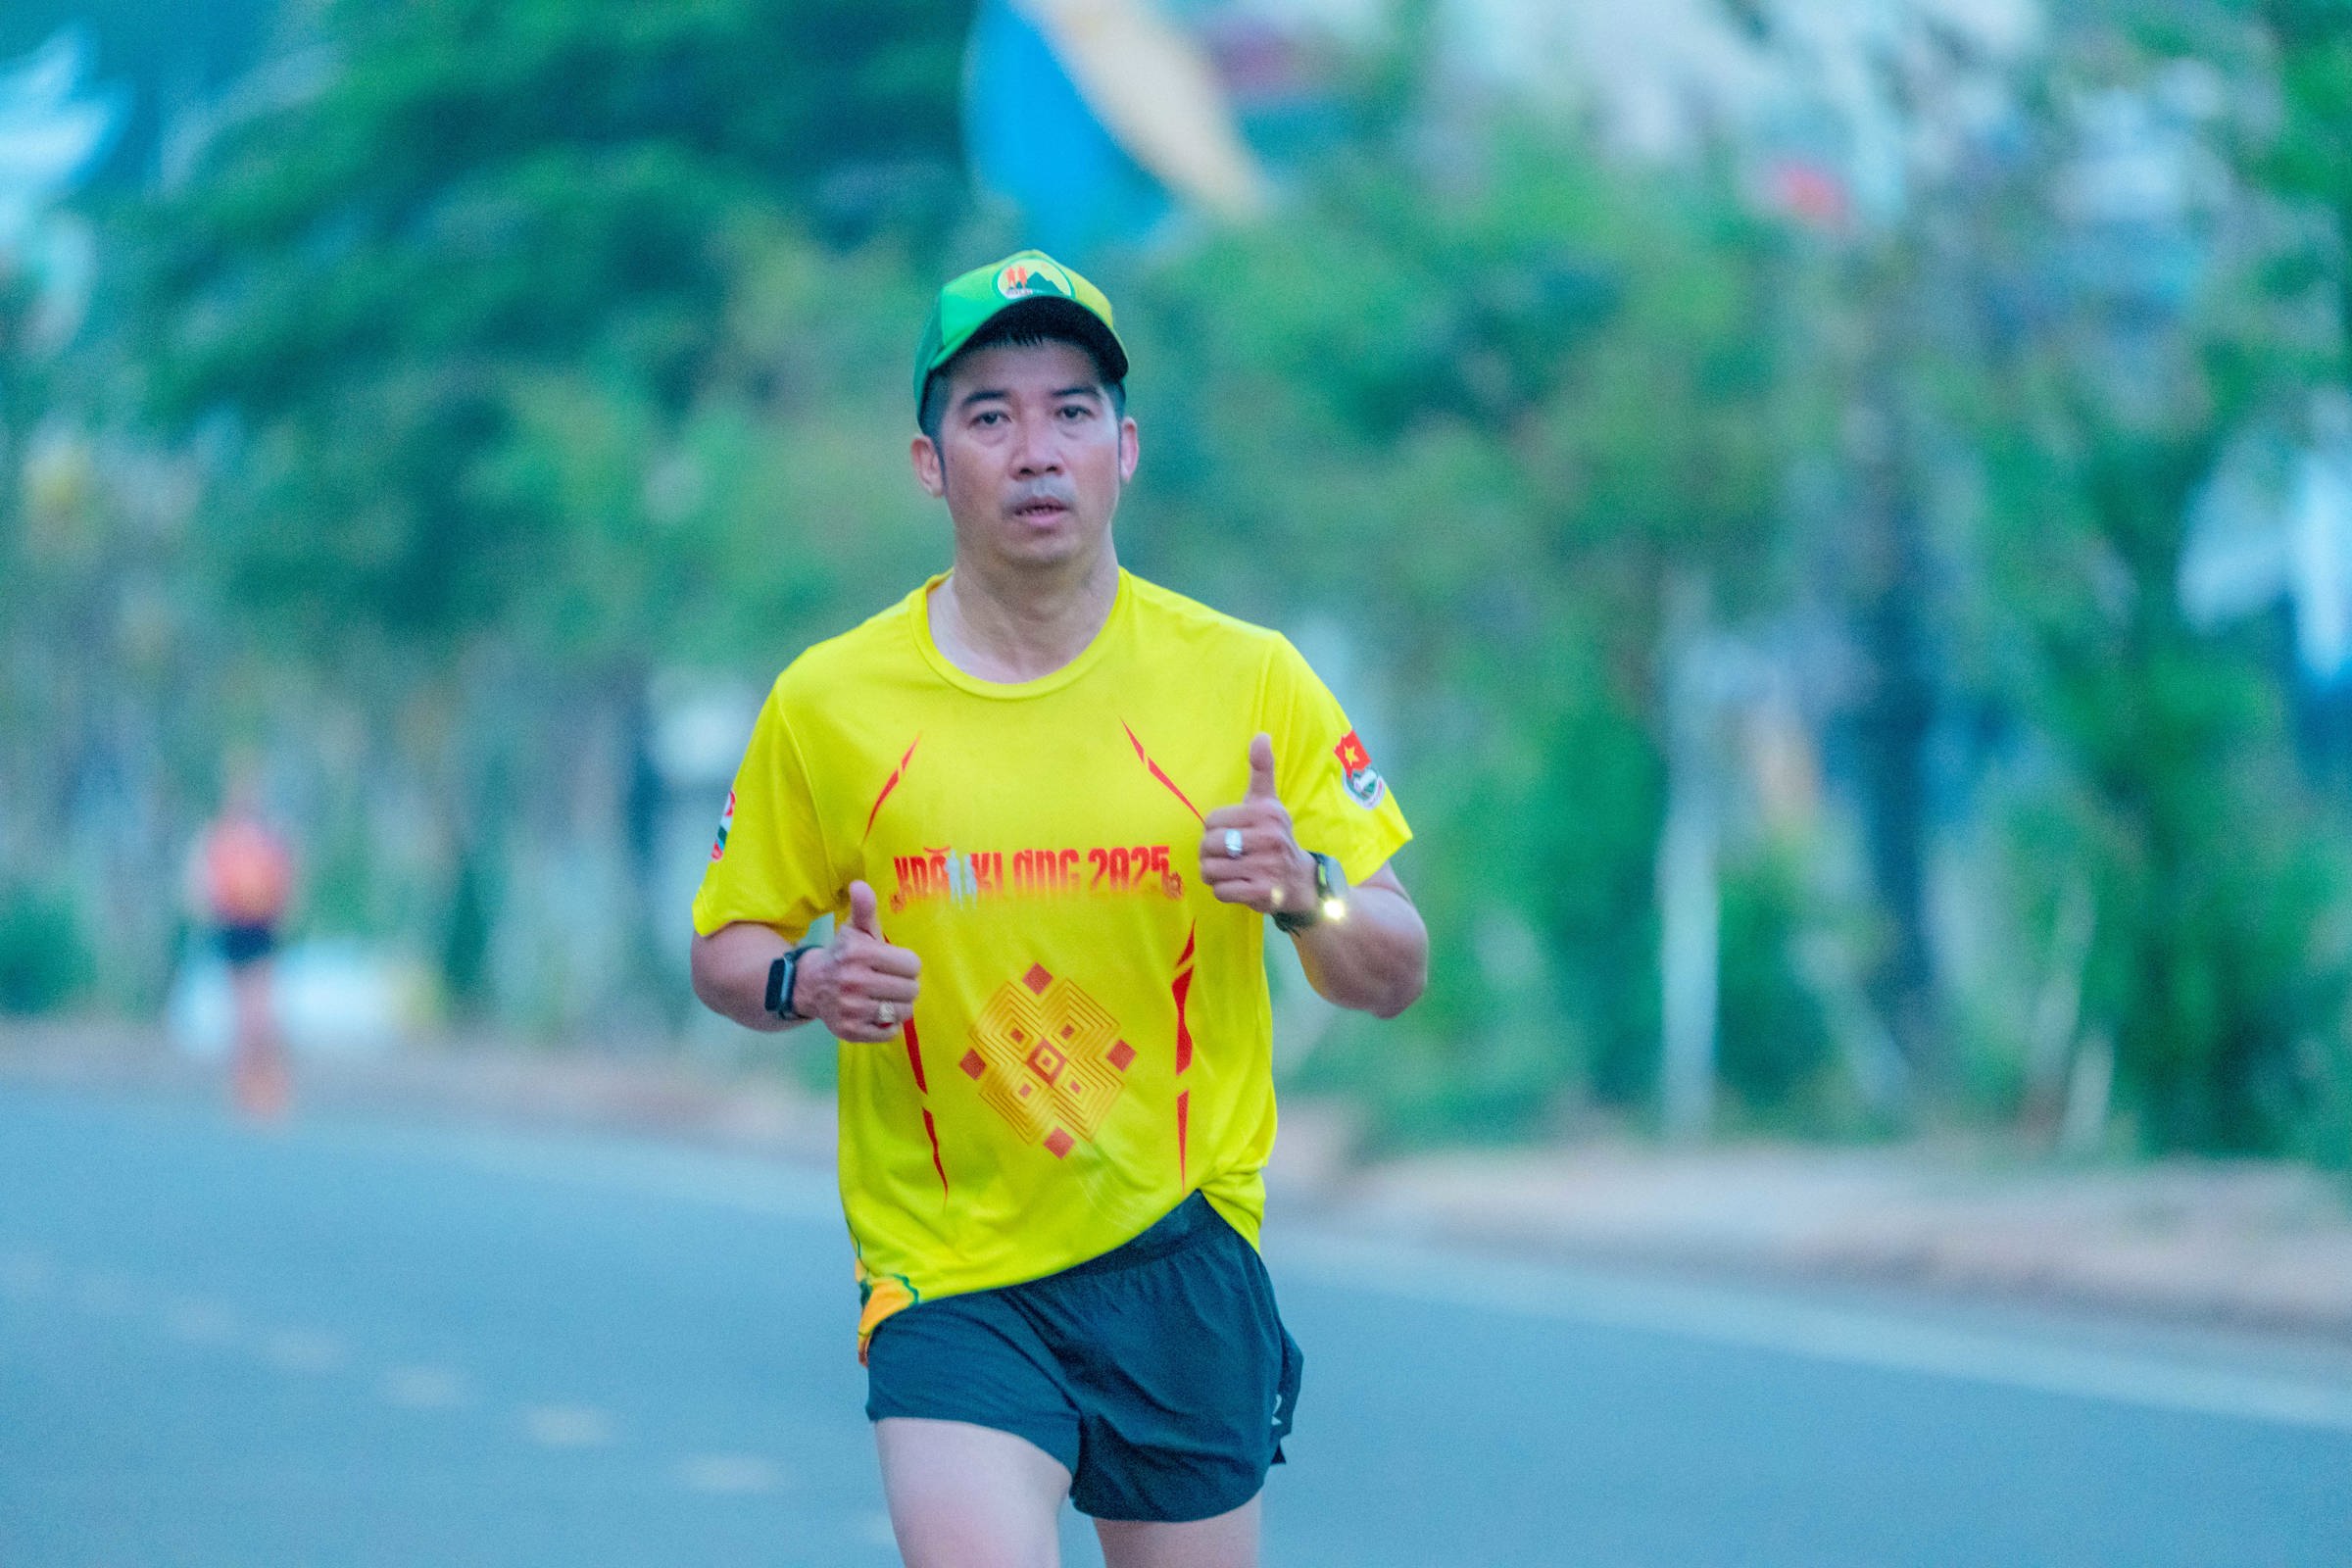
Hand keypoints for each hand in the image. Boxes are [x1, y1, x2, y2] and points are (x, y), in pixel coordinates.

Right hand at [796, 880, 922, 1040]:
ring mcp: (852, 1009)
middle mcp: (855, 982)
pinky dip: (888, 1025)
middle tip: (891, 981)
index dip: (907, 964)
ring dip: (899, 1005)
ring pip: (903, 1012)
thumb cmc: (843, 954)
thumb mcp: (854, 930)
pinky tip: (876, 1012)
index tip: (895, 963)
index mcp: (860, 954)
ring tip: (885, 996)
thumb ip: (864, 909)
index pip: (912, 965)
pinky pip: (888, 1032)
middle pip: (911, 990)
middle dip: (905, 985)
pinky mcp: (850, 1031)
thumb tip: (860, 884)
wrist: (810, 985)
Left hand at [1200, 734, 1315, 917]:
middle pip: (1209, 845)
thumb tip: (1261, 735)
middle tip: (1226, 856)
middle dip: (1209, 854)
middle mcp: (1269, 838)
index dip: (1215, 830)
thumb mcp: (1269, 803)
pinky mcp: (1262, 892)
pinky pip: (1222, 891)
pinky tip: (1237, 886)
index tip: (1231, 834)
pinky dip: (1223, 890)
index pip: (1212, 820)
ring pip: (1211, 869)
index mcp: (1266, 813)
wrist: (1301, 881)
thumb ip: (1262, 770)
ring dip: (1214, 874)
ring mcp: (1266, 867)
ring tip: (1229, 871)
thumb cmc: (1275, 836)